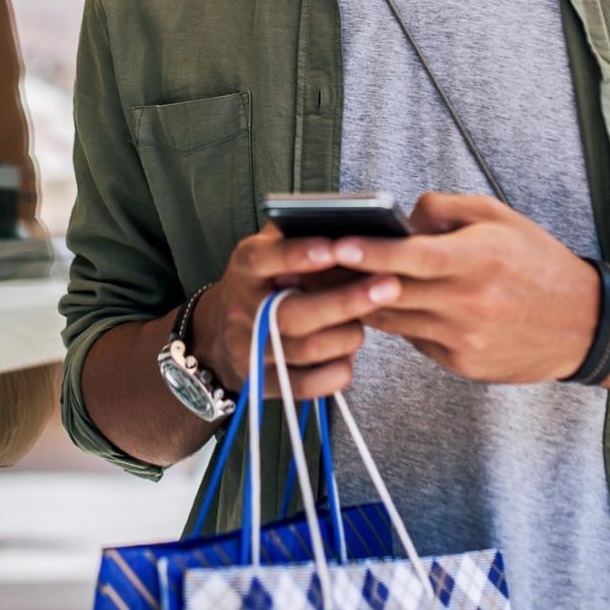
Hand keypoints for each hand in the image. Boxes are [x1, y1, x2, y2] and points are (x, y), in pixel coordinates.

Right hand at [193, 223, 401, 399]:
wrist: (220, 334)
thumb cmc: (264, 281)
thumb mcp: (269, 249)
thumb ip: (300, 234)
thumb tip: (353, 224)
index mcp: (244, 269)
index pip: (264, 259)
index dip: (299, 255)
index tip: (337, 247)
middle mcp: (242, 310)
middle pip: (293, 313)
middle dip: (346, 301)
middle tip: (389, 286)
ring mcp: (249, 351)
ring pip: (306, 349)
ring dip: (347, 335)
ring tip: (369, 320)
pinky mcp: (262, 384)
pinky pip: (306, 386)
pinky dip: (336, 372)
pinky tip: (349, 354)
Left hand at [339, 193, 599, 384]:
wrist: (582, 325)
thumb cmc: (537, 263)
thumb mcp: (499, 217)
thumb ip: (445, 209)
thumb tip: (400, 218)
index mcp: (479, 260)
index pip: (412, 256)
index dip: (370, 251)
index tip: (336, 243)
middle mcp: (469, 303)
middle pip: (392, 292)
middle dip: (348, 279)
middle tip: (311, 263)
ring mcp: (463, 339)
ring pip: (393, 320)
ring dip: (362, 303)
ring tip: (330, 284)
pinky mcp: (460, 364)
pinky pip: (414, 339)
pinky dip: (398, 321)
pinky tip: (382, 306)